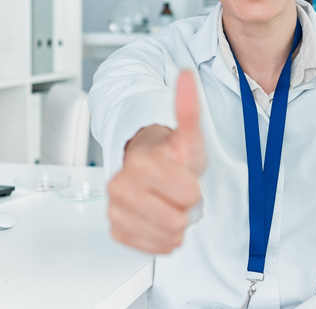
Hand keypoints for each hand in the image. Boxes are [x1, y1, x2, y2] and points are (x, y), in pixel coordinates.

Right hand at [107, 70, 206, 253]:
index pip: (188, 195)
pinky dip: (163, 236)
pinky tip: (159, 215)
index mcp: (139, 162)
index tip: (184, 174)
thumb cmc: (171, 152)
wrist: (151, 166)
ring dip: (176, 223)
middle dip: (184, 207)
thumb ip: (188, 106)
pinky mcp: (116, 230)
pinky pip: (154, 248)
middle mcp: (120, 186)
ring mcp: (115, 209)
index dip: (193, 187)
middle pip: (176, 220)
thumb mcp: (188, 133)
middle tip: (177, 190)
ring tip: (169, 201)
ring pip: (167, 237)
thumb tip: (185, 73)